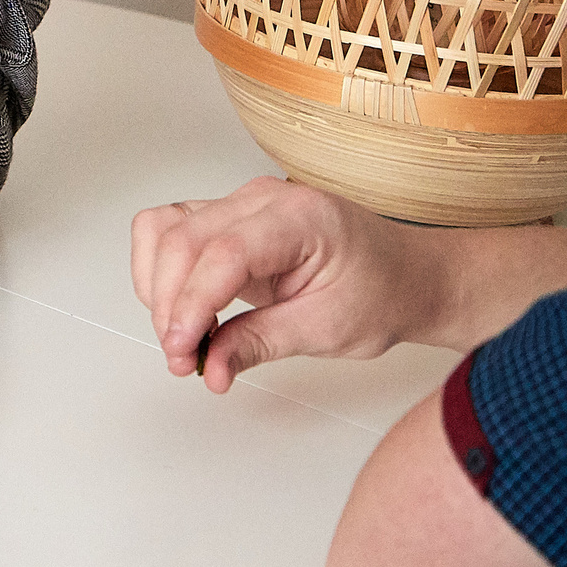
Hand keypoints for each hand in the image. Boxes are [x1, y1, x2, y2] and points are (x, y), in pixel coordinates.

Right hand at [130, 178, 427, 392]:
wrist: (407, 276)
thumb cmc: (382, 293)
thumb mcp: (328, 330)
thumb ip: (260, 343)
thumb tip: (211, 367)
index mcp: (300, 217)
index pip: (224, 253)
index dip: (194, 304)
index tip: (184, 350)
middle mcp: (262, 199)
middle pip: (183, 238)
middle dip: (170, 304)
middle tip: (182, 357)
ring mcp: (240, 203)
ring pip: (164, 229)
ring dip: (158, 287)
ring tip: (181, 336)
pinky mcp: (226, 218)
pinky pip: (170, 231)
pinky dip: (163, 273)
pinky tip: (182, 310)